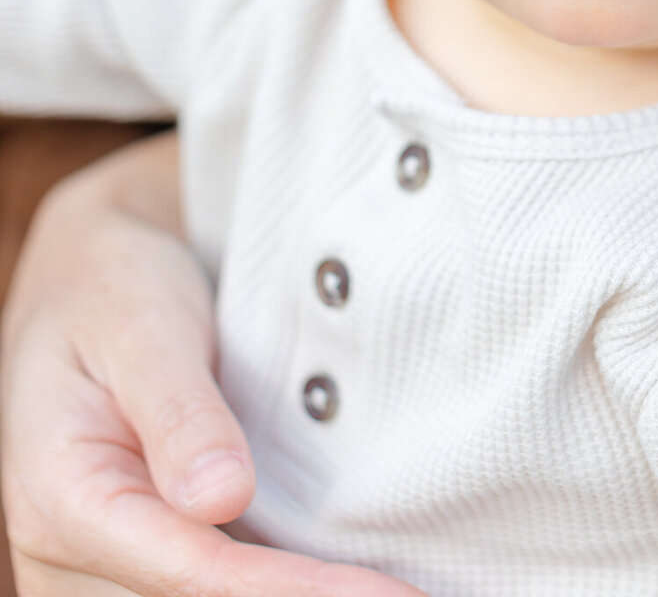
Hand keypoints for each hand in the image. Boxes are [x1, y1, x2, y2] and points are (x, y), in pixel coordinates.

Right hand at [1, 132, 425, 596]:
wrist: (84, 279)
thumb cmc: (112, 287)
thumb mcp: (142, 326)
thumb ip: (179, 411)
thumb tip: (223, 500)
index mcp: (60, 498)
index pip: (193, 571)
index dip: (293, 592)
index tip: (383, 596)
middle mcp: (69, 550)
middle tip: (408, 593)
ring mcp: (103, 558)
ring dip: (298, 592)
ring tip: (394, 587)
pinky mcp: (141, 549)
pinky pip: (211, 576)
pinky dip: (279, 577)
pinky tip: (348, 576)